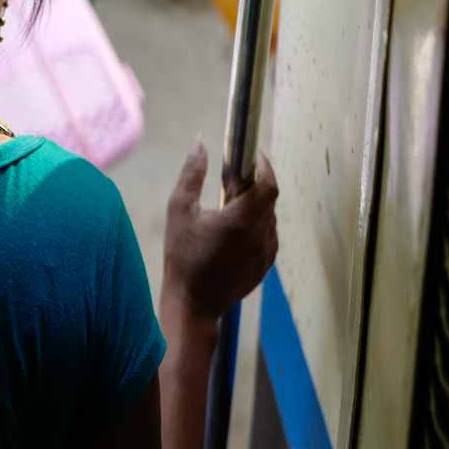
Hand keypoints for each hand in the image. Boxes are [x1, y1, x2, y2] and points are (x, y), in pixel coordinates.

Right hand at [161, 143, 278, 321]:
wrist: (193, 304)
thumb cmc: (182, 256)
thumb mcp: (179, 210)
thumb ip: (191, 175)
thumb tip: (200, 144)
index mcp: (242, 220)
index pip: (268, 184)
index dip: (265, 166)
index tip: (253, 156)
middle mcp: (261, 235)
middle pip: (268, 199)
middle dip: (254, 185)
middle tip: (231, 182)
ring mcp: (267, 252)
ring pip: (269, 218)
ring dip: (255, 207)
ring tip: (229, 208)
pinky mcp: (266, 265)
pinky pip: (267, 236)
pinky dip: (256, 226)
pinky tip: (233, 232)